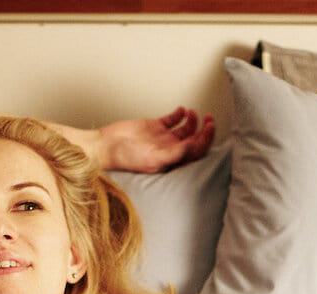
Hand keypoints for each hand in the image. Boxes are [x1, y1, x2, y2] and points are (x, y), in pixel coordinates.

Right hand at [97, 107, 214, 172]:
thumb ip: (175, 153)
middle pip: (195, 139)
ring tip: (191, 112)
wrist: (107, 145)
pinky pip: (172, 119)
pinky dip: (179, 114)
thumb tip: (193, 146)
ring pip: (186, 129)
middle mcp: (171, 149)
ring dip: (192, 120)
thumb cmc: (127, 158)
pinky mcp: (155, 126)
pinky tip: (181, 110)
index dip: (206, 140)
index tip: (209, 127)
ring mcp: (164, 137)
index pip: (196, 151)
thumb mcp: (153, 158)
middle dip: (205, 129)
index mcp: (173, 160)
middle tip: (210, 118)